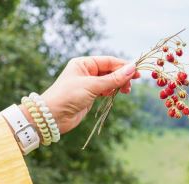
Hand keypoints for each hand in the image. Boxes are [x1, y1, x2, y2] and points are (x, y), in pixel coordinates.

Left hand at [20, 56, 139, 133]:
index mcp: (84, 63)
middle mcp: (86, 71)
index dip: (123, 66)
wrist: (52, 117)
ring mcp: (88, 84)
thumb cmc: (68, 96)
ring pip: (109, 81)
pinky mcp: (90, 95)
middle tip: (131, 84)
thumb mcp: (92, 85)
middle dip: (122, 76)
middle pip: (110, 71)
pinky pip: (105, 90)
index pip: (109, 61)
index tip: (136, 72)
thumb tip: (131, 68)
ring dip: (118, 85)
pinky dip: (112, 91)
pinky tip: (116, 94)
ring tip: (126, 91)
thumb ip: (113, 79)